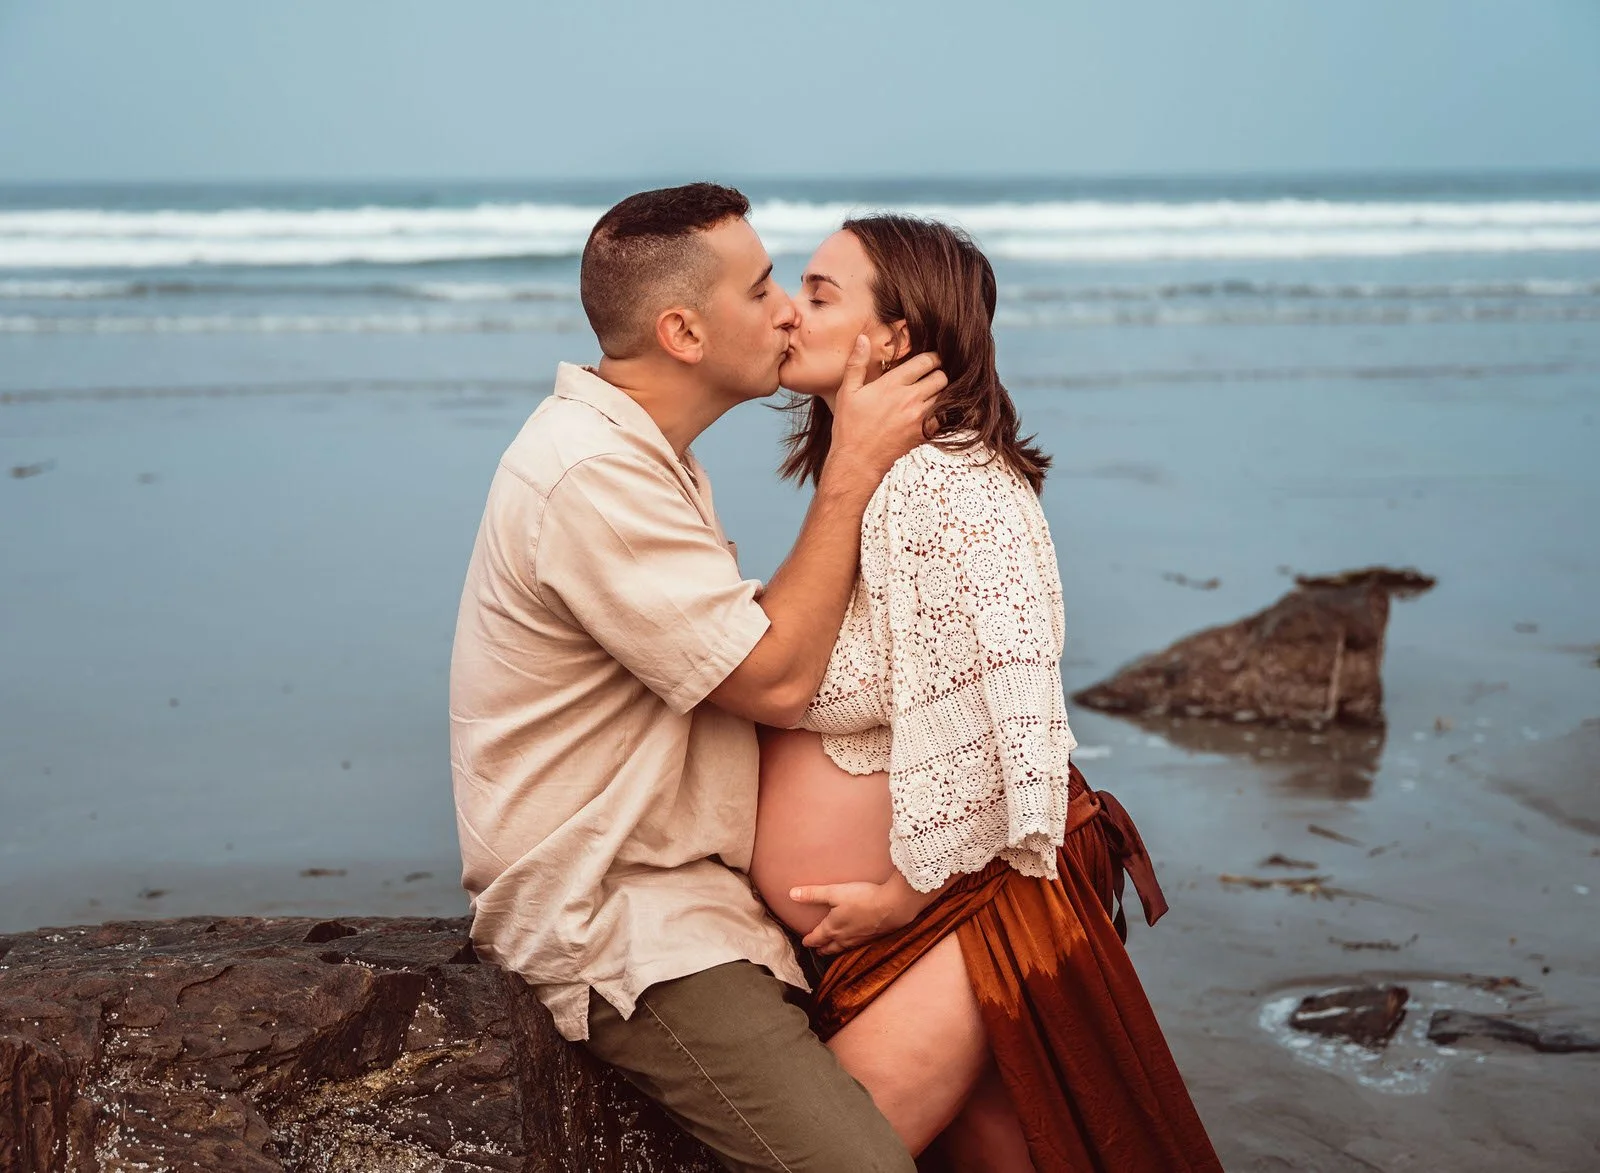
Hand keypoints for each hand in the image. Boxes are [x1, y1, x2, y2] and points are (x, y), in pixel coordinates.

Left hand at [791, 879, 919, 954]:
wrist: (893, 906)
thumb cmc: (863, 898)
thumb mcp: (834, 892)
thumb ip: (813, 894)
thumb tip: (791, 894)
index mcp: (833, 928)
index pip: (816, 938)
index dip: (808, 940)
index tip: (804, 942)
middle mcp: (845, 938)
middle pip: (829, 947)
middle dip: (821, 948)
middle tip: (817, 950)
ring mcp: (860, 940)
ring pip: (843, 949)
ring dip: (836, 950)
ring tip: (833, 949)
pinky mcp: (873, 938)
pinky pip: (857, 946)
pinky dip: (851, 947)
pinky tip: (856, 943)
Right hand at [827, 336, 945, 483]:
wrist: (857, 461)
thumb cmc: (850, 427)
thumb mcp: (847, 392)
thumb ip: (857, 363)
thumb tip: (863, 339)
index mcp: (892, 384)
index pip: (926, 361)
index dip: (931, 357)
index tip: (927, 360)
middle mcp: (910, 399)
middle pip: (941, 376)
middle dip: (937, 373)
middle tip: (929, 376)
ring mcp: (919, 417)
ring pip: (945, 396)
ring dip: (940, 393)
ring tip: (929, 393)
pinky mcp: (924, 433)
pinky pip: (944, 418)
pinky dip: (941, 412)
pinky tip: (930, 412)